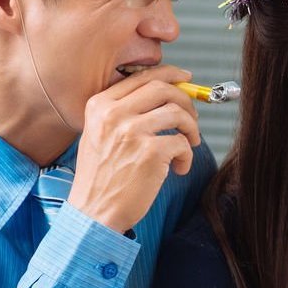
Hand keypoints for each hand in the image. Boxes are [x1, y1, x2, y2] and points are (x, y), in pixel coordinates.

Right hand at [65, 65, 200, 233]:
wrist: (94, 212)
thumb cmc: (100, 177)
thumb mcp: (98, 135)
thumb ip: (122, 113)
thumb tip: (164, 96)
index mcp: (99, 105)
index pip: (141, 77)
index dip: (170, 75)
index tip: (186, 80)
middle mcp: (113, 114)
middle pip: (162, 88)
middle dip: (185, 100)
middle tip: (193, 116)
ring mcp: (132, 132)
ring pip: (177, 113)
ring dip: (191, 128)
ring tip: (189, 144)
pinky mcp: (150, 153)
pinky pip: (182, 143)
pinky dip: (187, 156)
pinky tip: (178, 168)